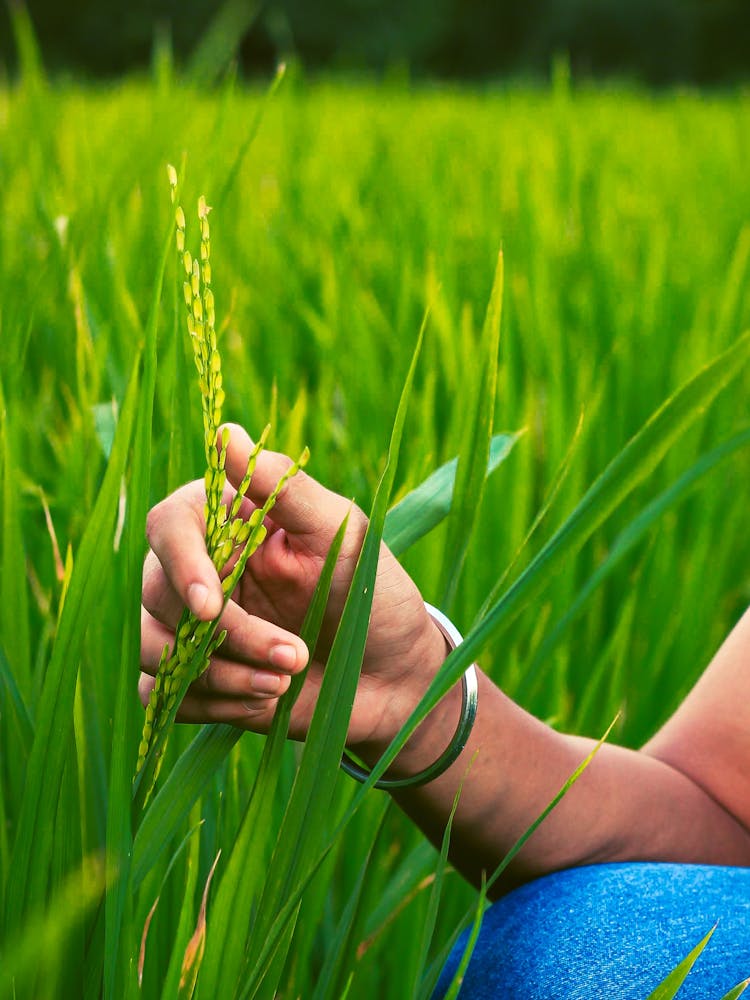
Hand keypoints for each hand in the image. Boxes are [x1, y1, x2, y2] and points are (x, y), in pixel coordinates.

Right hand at [140, 424, 447, 755]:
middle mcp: (203, 570)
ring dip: (220, 676)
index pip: (168, 525)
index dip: (180, 563)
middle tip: (297, 657)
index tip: (212, 605)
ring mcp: (195, 627)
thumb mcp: (342, 536)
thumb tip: (225, 431)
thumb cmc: (375, 595)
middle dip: (229, 637)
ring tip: (285, 683)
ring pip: (154, 650)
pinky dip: (212, 705)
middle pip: (160, 596)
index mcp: (230, 524)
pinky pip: (160, 696)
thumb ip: (283, 487)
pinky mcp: (196, 679)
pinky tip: (265, 703)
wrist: (397, 678)